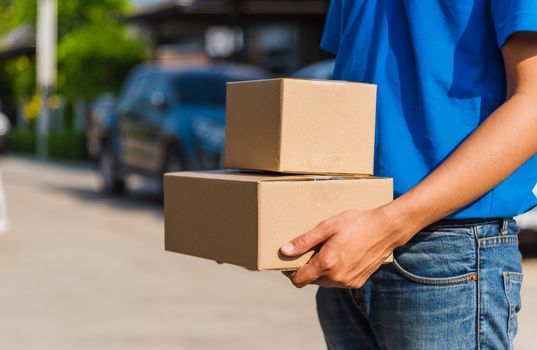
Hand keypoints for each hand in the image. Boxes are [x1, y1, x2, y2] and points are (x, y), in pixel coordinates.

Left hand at [280, 207, 410, 288]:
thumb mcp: (327, 227)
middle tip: (306, 252)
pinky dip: (333, 273)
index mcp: (327, 263)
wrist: (386, 229)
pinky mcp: (357, 282)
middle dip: (305, 269)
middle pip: (310, 281)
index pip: (299, 279)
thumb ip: (305, 241)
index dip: (290, 272)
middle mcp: (337, 277)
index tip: (287, 262)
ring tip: (323, 252)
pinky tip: (338, 257)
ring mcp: (348, 282)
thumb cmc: (356, 223)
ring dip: (319, 272)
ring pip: (324, 282)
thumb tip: (285, 250)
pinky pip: (337, 282)